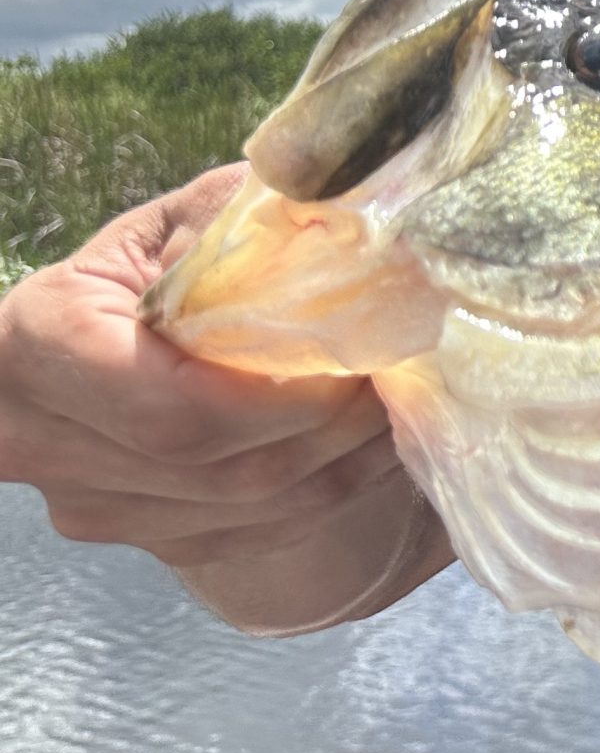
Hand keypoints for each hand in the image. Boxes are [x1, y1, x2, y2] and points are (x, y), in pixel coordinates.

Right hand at [0, 165, 405, 570]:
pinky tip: (372, 442)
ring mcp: (90, 503)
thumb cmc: (156, 260)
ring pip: (246, 508)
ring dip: (345, 460)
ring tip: (402, 399)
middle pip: (216, 466)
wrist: (108, 334)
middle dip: (330, 423)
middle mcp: (44, 441)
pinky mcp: (144, 537)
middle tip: (406, 371)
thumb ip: (252, 221)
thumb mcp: (189, 218)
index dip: (280, 396)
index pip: (173, 406)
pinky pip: (256, 532)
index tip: (360, 355)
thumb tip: (350, 215)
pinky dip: (330, 488)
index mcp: (40, 343)